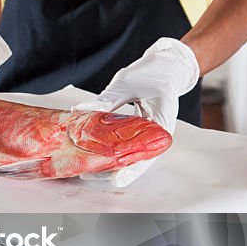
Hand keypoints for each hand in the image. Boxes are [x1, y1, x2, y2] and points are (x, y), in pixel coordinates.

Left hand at [74, 38, 199, 186]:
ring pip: (129, 153)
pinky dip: (109, 147)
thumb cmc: (153, 72)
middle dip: (111, 169)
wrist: (167, 64)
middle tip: (87, 175)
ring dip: (108, 161)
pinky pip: (124, 142)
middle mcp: (155, 133)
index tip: (116, 181)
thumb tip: (79, 110)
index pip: (148, 153)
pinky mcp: (138, 128)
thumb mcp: (127, 83)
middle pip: (135, 159)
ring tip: (86, 169)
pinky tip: (93, 152)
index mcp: (161, 124)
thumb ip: (106, 100)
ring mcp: (147, 132)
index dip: (132, 169)